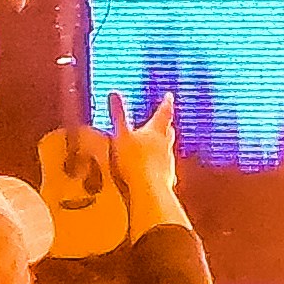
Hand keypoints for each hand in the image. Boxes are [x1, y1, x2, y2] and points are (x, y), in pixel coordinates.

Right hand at [108, 89, 182, 212]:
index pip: (164, 113)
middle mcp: (165, 145)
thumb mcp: (120, 134)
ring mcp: (168, 161)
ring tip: (158, 144)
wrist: (148, 189)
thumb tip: (114, 94)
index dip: (166, 103)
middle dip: (166, 125)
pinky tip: (155, 170)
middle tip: (165, 120)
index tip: (169, 96)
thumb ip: (118, 115)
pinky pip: (164, 167)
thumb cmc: (134, 162)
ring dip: (163, 145)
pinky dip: (160, 165)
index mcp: (155, 132)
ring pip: (168, 149)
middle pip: (168, 131)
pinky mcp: (166, 177)